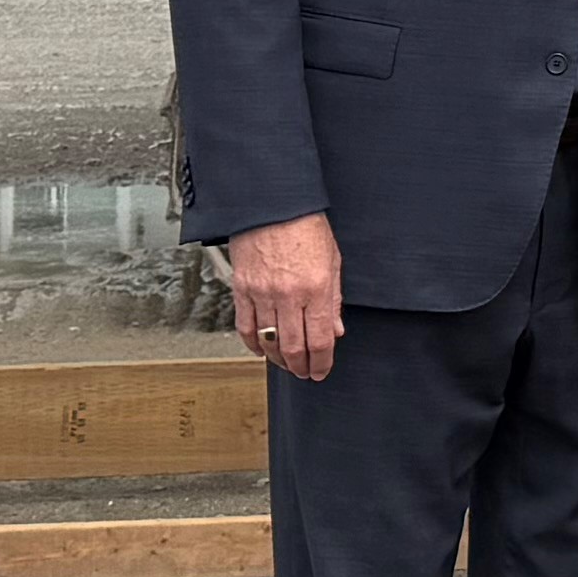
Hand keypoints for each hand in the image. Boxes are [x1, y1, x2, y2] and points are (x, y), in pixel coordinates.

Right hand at [220, 214, 344, 381]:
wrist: (273, 204)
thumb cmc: (305, 227)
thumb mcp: (332, 262)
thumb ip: (334, 300)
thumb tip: (335, 331)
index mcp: (316, 288)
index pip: (319, 340)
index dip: (322, 363)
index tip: (322, 371)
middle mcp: (288, 294)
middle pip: (293, 348)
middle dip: (300, 367)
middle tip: (305, 373)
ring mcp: (262, 293)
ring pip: (268, 342)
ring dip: (279, 359)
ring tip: (286, 364)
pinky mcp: (242, 288)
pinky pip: (245, 326)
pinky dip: (252, 344)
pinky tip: (262, 350)